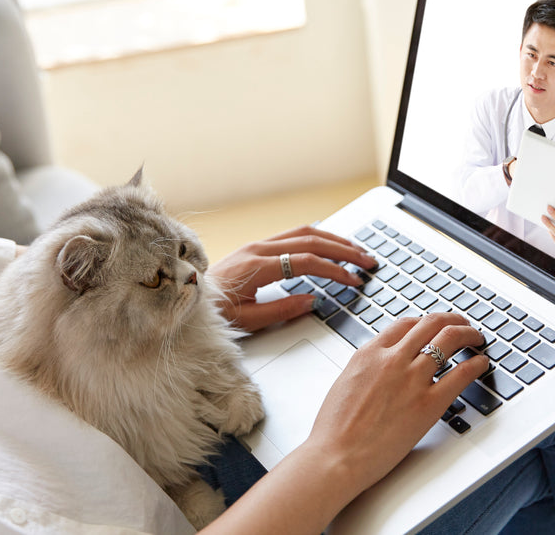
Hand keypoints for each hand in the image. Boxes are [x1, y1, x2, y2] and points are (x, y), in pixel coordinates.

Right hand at [200, 313, 488, 534]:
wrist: (336, 456)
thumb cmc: (335, 429)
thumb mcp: (345, 382)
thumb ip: (367, 368)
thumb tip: (380, 366)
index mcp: (369, 353)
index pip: (405, 323)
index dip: (425, 321)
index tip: (434, 325)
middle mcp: (392, 359)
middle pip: (431, 323)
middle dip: (451, 319)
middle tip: (462, 323)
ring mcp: (412, 379)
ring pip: (449, 339)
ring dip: (468, 334)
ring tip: (476, 337)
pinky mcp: (428, 404)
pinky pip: (461, 374)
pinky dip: (476, 364)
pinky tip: (482, 363)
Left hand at [207, 225, 376, 331]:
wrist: (187, 298)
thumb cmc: (214, 312)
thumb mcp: (248, 320)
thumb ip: (282, 310)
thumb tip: (313, 300)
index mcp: (257, 266)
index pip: (305, 262)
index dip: (333, 270)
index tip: (354, 279)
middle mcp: (259, 249)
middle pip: (310, 241)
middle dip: (343, 250)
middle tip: (367, 260)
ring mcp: (258, 245)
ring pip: (304, 233)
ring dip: (333, 240)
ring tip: (357, 250)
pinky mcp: (257, 248)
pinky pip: (293, 235)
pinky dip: (317, 237)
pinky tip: (330, 243)